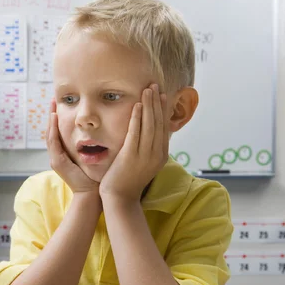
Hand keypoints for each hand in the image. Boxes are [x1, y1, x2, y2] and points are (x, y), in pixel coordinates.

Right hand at [47, 100, 99, 194]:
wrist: (92, 194)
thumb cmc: (96, 176)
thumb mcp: (93, 156)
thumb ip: (93, 144)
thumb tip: (102, 129)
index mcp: (65, 153)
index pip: (59, 132)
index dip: (58, 118)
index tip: (61, 103)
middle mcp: (57, 155)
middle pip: (51, 131)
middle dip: (51, 115)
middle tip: (53, 98)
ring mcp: (55, 159)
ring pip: (49, 135)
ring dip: (50, 119)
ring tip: (52, 105)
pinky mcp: (57, 162)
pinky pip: (52, 142)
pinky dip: (52, 129)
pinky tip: (54, 118)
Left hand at [100, 84, 167, 202]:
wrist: (120, 199)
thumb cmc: (128, 181)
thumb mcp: (143, 163)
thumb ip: (147, 149)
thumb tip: (149, 135)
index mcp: (161, 155)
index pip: (163, 127)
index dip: (162, 110)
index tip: (162, 95)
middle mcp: (156, 154)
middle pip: (158, 123)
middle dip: (157, 102)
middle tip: (155, 85)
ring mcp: (145, 155)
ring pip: (149, 125)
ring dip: (148, 105)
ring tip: (147, 89)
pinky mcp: (131, 156)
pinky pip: (135, 132)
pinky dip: (137, 117)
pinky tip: (137, 105)